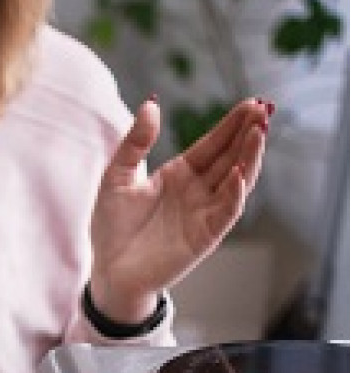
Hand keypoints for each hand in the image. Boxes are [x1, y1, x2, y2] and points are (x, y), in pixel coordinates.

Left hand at [89, 97, 268, 323]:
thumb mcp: (116, 176)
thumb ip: (135, 142)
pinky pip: (226, 211)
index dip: (231, 124)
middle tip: (263, 109)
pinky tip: (237, 172)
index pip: (212, 144)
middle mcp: (197, 191)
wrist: (108, 271)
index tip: (251, 102)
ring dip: (249, 157)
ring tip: (259, 132)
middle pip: (230, 156)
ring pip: (236, 180)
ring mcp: (204, 213)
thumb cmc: (112, 227)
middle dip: (248, 133)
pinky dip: (234, 192)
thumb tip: (151, 103)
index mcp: (179, 174)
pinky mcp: (205, 236)